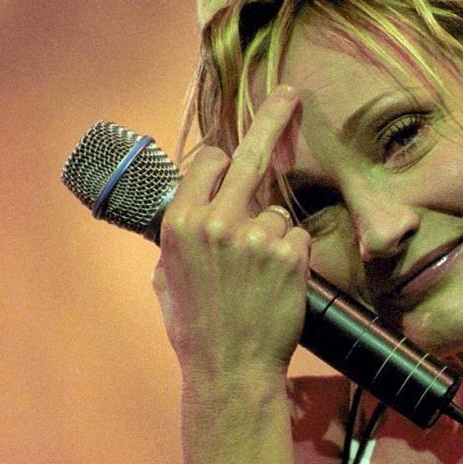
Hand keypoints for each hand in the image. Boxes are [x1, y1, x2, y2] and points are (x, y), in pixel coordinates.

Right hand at [151, 84, 310, 386]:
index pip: (209, 160)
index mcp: (179, 222)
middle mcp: (216, 221)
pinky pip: (297, 238)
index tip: (233, 159)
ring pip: (277, 212)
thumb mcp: (165, 278)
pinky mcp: (289, 255)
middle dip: (272, 117)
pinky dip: (292, 258)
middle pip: (250, 152)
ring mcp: (256, 236)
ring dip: (274, 236)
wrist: (230, 370)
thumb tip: (183, 211)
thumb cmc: (197, 330)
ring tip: (259, 279)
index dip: (223, 164)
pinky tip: (277, 285)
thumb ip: (176, 237)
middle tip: (290, 94)